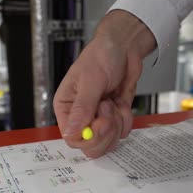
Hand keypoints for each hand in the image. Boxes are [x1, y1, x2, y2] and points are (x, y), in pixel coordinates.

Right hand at [54, 10, 155, 157]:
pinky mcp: (114, 116)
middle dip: (105, 132)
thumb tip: (70, 132)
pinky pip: (122, 131)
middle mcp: (81, 115)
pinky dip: (126, 119)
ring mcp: (98, 118)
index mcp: (66, 107)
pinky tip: (121, 102)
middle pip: (90, 145)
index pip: (72, 138)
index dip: (89, 137)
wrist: (124, 46)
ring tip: (113, 101)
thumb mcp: (91, 80)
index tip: (102, 122)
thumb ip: (82, 108)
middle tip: (109, 109)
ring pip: (108, 141)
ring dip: (116, 124)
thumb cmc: (101, 55)